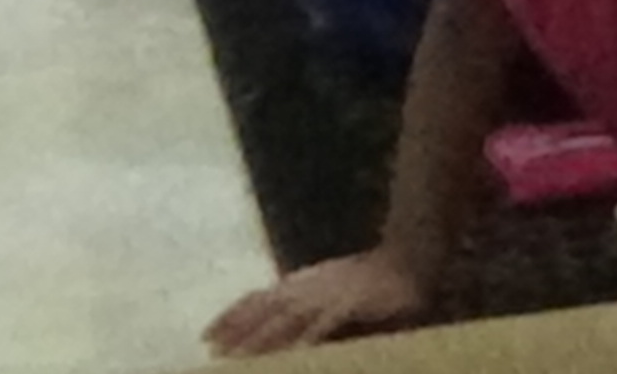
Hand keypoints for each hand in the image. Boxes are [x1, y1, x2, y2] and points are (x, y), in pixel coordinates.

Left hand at [207, 252, 427, 357]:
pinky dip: (306, 339)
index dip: (231, 316)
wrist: (411, 256)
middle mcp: (308, 287)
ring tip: (240, 360)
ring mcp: (329, 295)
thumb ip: (305, 301)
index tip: (205, 337)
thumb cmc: (371, 276)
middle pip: (265, 311)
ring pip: (287, 320)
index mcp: (301, 282)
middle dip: (238, 334)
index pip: (258, 298)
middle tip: (213, 355)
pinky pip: (323, 325)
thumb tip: (279, 321)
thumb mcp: (331, 284)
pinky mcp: (350, 304)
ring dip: (262, 340)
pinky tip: (294, 355)